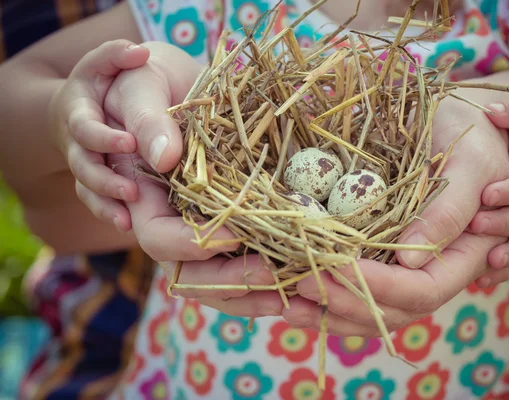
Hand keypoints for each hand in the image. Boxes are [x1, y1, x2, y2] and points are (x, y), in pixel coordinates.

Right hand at [74, 41, 199, 229]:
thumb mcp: (119, 63)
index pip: (84, 127)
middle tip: (132, 191)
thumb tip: (141, 54)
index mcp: (80, 109)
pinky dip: (115, 215)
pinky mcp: (106, 181)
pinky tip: (132, 228)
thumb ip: (122, 59)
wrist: (127, 93)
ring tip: (127, 221)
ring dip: (108, 205)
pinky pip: (102, 202)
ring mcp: (91, 163)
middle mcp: (80, 140)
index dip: (103, 138)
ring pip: (89, 190)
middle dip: (105, 181)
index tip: (130, 142)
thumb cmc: (127, 76)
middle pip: (83, 166)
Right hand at [98, 42, 285, 316]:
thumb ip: (147, 121)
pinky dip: (267, 278)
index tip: (235, 234)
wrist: (170, 87)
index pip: (159, 238)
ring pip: (219, 281)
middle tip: (273, 275)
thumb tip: (164, 156)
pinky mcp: (227, 226)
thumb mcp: (141, 91)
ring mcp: (199, 230)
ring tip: (294, 297)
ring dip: (254, 293)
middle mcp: (171, 223)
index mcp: (144, 200)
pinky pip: (241, 264)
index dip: (191, 244)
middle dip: (231, 280)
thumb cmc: (149, 85)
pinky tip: (299, 280)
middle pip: (190, 274)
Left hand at [281, 94, 508, 334]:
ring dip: (328, 310)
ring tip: (288, 306)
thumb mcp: (470, 165)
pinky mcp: (383, 256)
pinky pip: (358, 289)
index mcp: (464, 255)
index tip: (339, 267)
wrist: (458, 122)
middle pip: (393, 310)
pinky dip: (325, 296)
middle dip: (346, 302)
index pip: (424, 290)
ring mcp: (406, 267)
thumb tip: (410, 261)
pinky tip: (294, 296)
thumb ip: (450, 211)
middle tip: (301, 284)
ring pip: (371, 309)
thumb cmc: (472, 135)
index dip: (382, 287)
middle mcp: (432, 269)